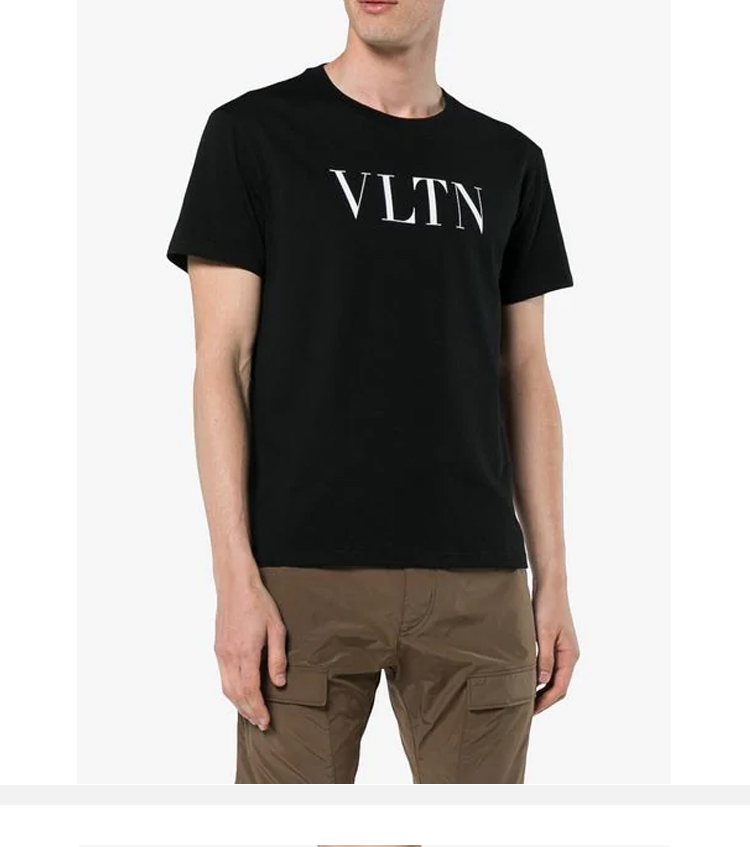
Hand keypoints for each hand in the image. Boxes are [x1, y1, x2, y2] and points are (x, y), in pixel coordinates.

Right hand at [214, 573, 286, 730]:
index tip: (266, 720)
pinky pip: (222, 677)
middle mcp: (229, 656)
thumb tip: (279, 682)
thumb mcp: (277, 628)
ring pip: (226, 688)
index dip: (258, 708)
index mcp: (246, 652)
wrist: (235, 585)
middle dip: (248, 712)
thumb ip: (278, 657)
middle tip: (261, 723)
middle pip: (236, 694)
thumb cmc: (258, 603)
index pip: (250, 690)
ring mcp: (221, 652)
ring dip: (238, 705)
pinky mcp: (218, 648)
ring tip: (251, 714)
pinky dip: (231, 692)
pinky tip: (239, 695)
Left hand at [532, 580, 579, 714]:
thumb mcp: (543, 633)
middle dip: (544, 700)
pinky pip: (549, 667)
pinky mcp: (554, 643)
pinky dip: (540, 677)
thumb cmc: (547, 606)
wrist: (550, 585)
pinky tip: (527, 678)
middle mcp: (569, 656)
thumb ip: (544, 658)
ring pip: (554, 677)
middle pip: (558, 686)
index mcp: (570, 656)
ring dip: (541, 690)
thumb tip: (542, 682)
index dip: (546, 702)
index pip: (560, 688)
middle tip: (525, 711)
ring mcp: (563, 650)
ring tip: (524, 699)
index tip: (531, 712)